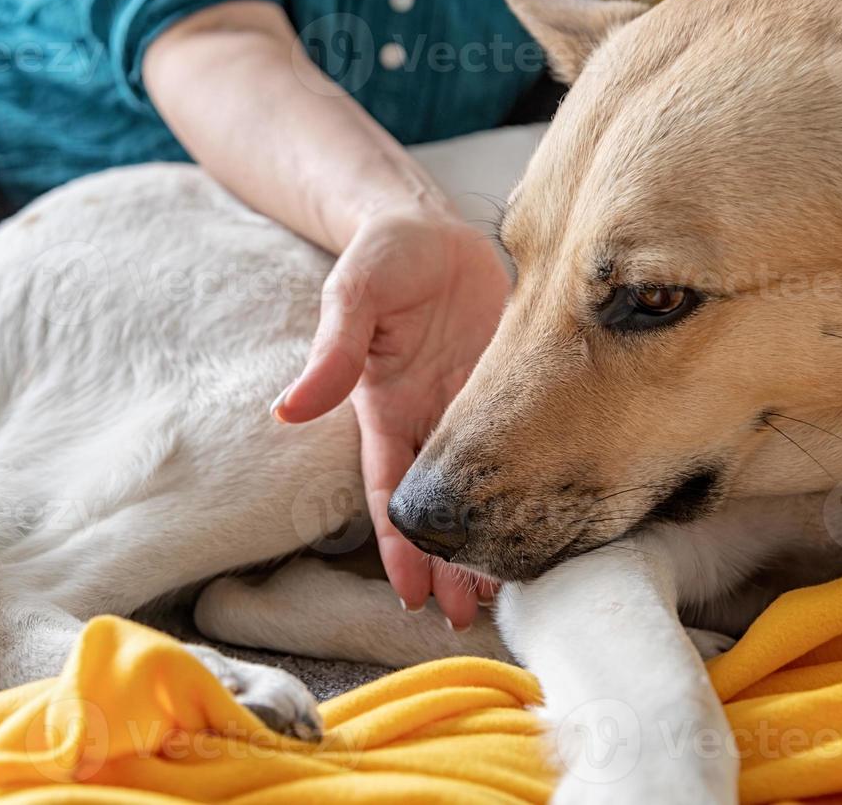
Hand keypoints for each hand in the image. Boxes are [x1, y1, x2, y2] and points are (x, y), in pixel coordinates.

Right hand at [271, 209, 509, 628]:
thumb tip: (289, 409)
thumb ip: (334, 350)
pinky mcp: (505, 382)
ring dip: (488, 534)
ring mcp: (467, 403)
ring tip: (507, 589)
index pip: (389, 491)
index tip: (411, 594)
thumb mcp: (353, 293)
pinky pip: (517, 441)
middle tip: (469, 616)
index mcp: (385, 407)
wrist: (432, 225)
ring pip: (480, 486)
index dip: (398, 544)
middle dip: (447, 562)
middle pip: (437, 506)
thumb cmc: (383, 255)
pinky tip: (552, 512)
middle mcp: (426, 416)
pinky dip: (527, 481)